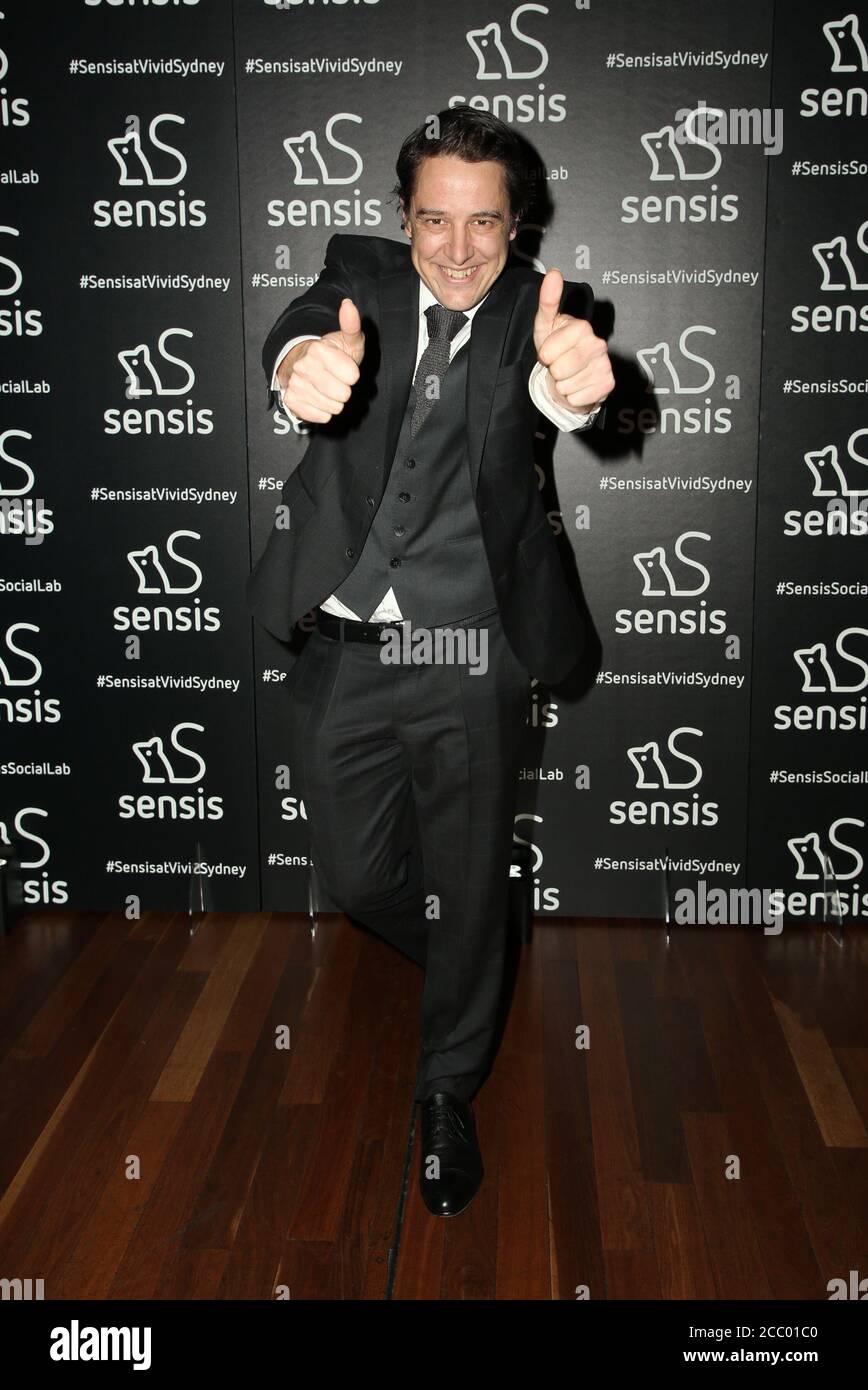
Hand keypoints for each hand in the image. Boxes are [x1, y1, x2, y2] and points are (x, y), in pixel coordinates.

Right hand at [278, 297, 364, 422]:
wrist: (306, 366)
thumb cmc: (334, 355)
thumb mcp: (348, 340)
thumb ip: (351, 325)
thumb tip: (348, 304)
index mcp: (318, 350)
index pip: (352, 377)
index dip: (352, 374)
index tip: (345, 368)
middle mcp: (303, 366)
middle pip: (343, 394)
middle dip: (345, 390)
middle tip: (337, 380)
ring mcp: (295, 384)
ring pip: (333, 408)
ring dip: (335, 401)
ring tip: (328, 389)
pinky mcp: (291, 400)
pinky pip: (321, 416)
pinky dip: (324, 411)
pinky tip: (320, 399)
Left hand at [532, 269, 613, 414]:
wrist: (571, 374)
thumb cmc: (556, 347)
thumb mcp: (545, 325)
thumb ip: (548, 301)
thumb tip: (553, 273)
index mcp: (581, 327)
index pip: (548, 352)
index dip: (544, 356)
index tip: (549, 352)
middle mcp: (597, 344)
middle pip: (559, 370)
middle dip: (554, 372)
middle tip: (560, 365)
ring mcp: (605, 364)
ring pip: (567, 387)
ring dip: (563, 385)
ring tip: (569, 375)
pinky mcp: (608, 384)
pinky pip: (577, 400)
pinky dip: (573, 398)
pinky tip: (579, 386)